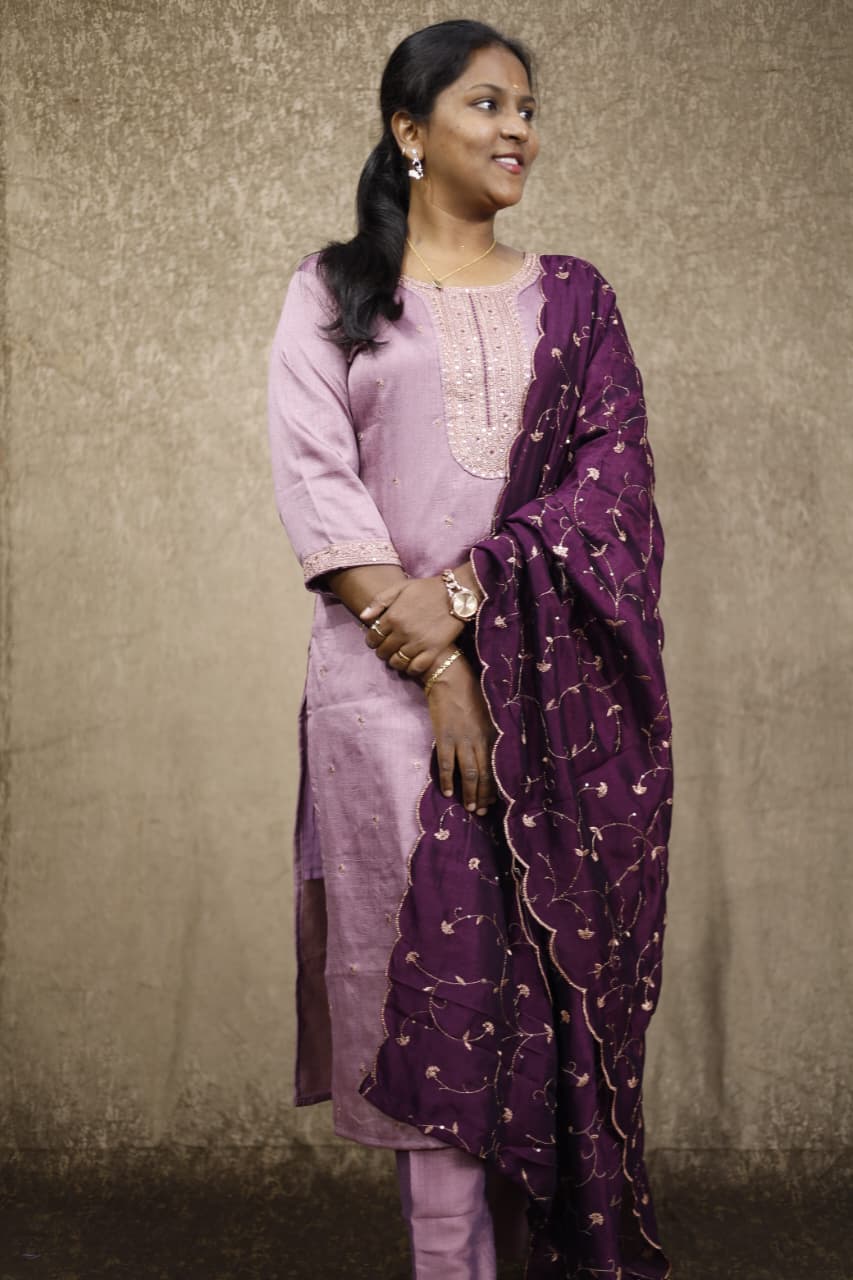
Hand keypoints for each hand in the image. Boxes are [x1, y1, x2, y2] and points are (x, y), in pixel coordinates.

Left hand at [361, 576, 464, 677]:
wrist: (456, 594)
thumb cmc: (427, 589)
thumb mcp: (401, 587)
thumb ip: (380, 601)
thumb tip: (363, 617)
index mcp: (393, 616)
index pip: (373, 636)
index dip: (372, 640)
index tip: (376, 640)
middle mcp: (402, 632)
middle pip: (383, 651)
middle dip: (382, 651)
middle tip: (387, 648)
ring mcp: (418, 643)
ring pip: (397, 662)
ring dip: (394, 661)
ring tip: (398, 656)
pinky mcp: (433, 650)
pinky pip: (415, 668)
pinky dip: (410, 669)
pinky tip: (411, 663)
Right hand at [423, 649, 497, 816]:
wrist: (449, 677)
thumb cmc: (470, 692)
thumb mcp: (488, 713)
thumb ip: (491, 732)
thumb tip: (494, 752)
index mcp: (492, 733)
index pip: (496, 766)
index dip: (496, 786)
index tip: (495, 801)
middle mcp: (480, 740)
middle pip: (484, 774)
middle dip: (484, 795)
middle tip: (482, 811)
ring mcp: (461, 740)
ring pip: (469, 773)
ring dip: (470, 793)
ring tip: (470, 808)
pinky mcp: (444, 737)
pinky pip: (446, 764)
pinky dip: (447, 780)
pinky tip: (448, 792)